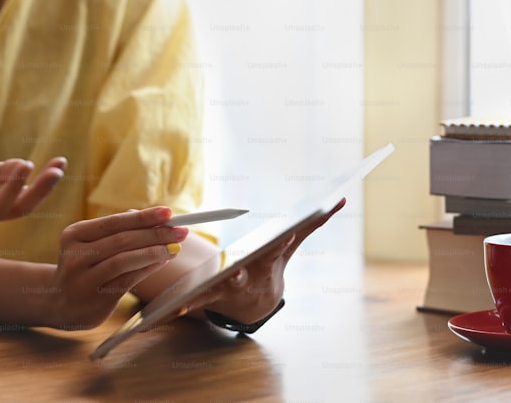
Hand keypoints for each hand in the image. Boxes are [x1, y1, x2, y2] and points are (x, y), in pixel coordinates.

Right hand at [48, 207, 187, 329]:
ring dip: (153, 252)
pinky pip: (127, 280)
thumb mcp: (92, 244)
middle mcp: (75, 255)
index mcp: (74, 234)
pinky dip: (148, 269)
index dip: (143, 217)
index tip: (168, 212)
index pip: (114, 222)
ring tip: (174, 247)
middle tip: (180, 230)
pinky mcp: (96, 298)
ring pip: (124, 260)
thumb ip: (118, 231)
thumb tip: (155, 220)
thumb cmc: (85, 265)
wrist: (61, 303)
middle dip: (155, 234)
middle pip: (121, 240)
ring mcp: (84, 278)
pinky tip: (162, 262)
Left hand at [179, 198, 346, 325]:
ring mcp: (227, 289)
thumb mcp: (289, 247)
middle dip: (239, 272)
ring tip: (184, 301)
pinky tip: (170, 310)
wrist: (255, 304)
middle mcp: (248, 277)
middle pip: (244, 273)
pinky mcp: (207, 296)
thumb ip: (311, 224)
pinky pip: (194, 301)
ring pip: (214, 291)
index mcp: (267, 262)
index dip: (280, 242)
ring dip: (202, 296)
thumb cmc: (269, 265)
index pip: (275, 250)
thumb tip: (339, 199)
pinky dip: (183, 306)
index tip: (286, 232)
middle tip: (233, 271)